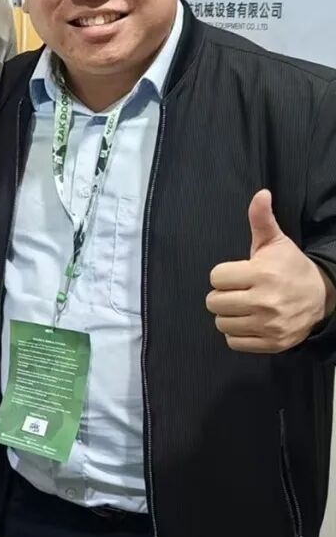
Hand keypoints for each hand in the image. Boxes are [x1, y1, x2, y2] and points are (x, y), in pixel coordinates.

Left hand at [207, 189, 332, 353]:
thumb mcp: (276, 242)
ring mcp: (268, 325)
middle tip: (238, 291)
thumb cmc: (290, 266)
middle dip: (223, 295)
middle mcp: (264, 301)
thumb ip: (261, 219)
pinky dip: (237, 334)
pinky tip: (249, 321)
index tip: (238, 274)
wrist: (322, 296)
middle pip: (214, 302)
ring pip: (221, 324)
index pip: (216, 277)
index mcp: (261, 274)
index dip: (223, 275)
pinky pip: (234, 342)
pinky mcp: (272, 343)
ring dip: (228, 315)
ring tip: (243, 306)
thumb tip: (261, 194)